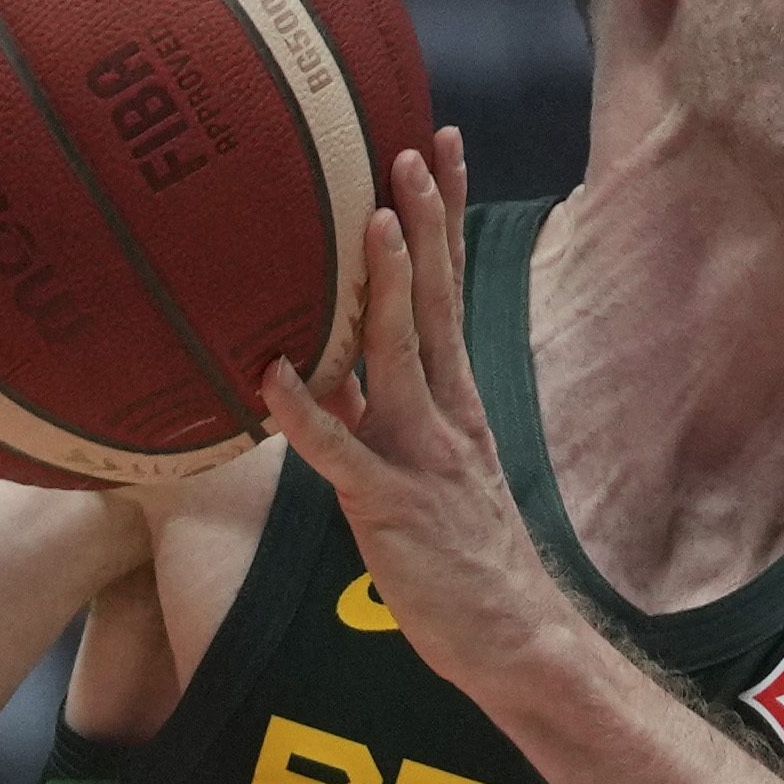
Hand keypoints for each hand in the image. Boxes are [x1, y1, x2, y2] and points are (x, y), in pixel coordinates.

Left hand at [260, 137, 578, 695]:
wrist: (514, 637)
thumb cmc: (466, 559)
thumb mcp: (432, 471)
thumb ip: (385, 415)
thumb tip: (326, 365)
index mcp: (459, 401)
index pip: (450, 289)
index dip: (443, 217)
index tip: (436, 147)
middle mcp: (447, 415)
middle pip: (433, 301)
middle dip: (422, 223)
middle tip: (405, 150)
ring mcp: (422, 457)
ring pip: (399, 356)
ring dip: (382, 287)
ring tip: (369, 221)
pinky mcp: (389, 505)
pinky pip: (340, 450)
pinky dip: (304, 413)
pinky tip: (268, 377)